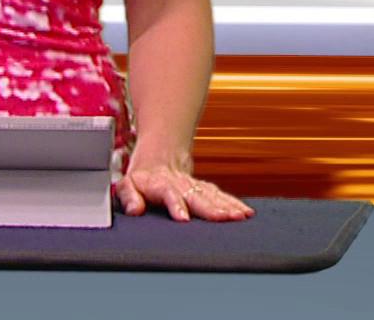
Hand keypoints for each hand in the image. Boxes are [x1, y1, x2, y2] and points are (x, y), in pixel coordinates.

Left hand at [114, 151, 254, 221]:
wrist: (160, 155)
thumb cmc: (142, 177)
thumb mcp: (127, 184)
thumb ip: (129, 197)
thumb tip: (134, 209)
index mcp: (159, 184)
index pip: (168, 194)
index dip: (176, 205)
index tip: (183, 218)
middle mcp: (180, 184)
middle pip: (197, 196)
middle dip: (211, 208)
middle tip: (225, 218)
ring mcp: (194, 186)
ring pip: (212, 195)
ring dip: (227, 205)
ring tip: (240, 216)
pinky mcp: (204, 189)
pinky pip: (220, 196)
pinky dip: (234, 203)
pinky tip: (245, 212)